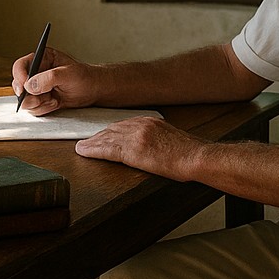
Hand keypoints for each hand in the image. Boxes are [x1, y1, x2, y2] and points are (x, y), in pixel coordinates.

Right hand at [11, 47, 91, 114]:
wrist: (92, 90)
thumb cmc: (84, 77)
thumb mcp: (68, 74)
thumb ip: (48, 78)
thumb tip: (30, 85)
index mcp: (41, 59)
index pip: (21, 66)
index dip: (19, 77)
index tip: (24, 88)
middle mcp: (36, 73)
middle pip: (19, 85)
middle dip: (29, 95)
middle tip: (40, 99)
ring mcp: (37, 87)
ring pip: (25, 99)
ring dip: (38, 103)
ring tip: (53, 99)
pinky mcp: (40, 99)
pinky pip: (33, 108)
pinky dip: (43, 108)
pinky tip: (55, 103)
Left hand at [74, 117, 204, 179]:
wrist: (197, 157)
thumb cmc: (191, 154)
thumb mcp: (173, 140)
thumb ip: (158, 139)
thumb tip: (152, 148)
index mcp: (150, 121)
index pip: (124, 125)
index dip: (110, 132)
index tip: (101, 136)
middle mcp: (141, 125)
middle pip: (112, 130)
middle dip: (98, 136)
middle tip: (86, 142)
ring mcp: (136, 136)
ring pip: (107, 138)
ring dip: (92, 143)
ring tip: (81, 147)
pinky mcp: (133, 150)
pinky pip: (107, 149)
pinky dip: (93, 149)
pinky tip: (83, 151)